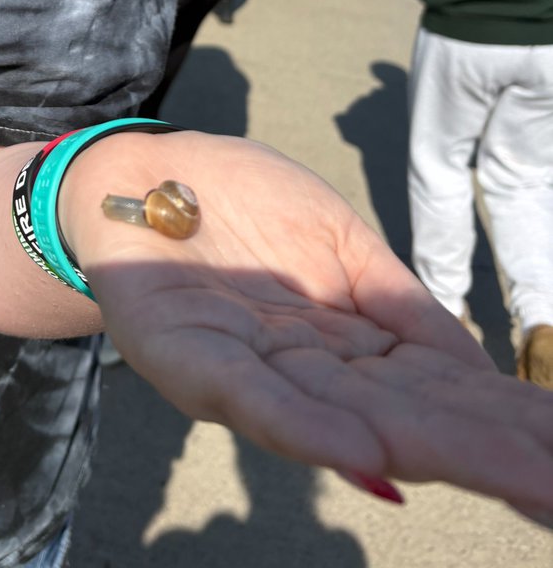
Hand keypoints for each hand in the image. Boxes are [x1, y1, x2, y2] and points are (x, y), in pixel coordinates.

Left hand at [65, 131, 552, 518]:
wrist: (142, 177)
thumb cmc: (242, 206)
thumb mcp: (341, 246)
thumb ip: (402, 308)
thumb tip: (480, 375)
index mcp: (348, 349)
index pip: (440, 394)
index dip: (506, 422)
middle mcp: (306, 376)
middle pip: (408, 421)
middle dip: (490, 454)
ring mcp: (249, 374)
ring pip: (346, 422)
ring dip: (429, 454)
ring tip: (517, 481)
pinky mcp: (189, 359)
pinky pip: (253, 397)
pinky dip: (310, 429)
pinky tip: (368, 457)